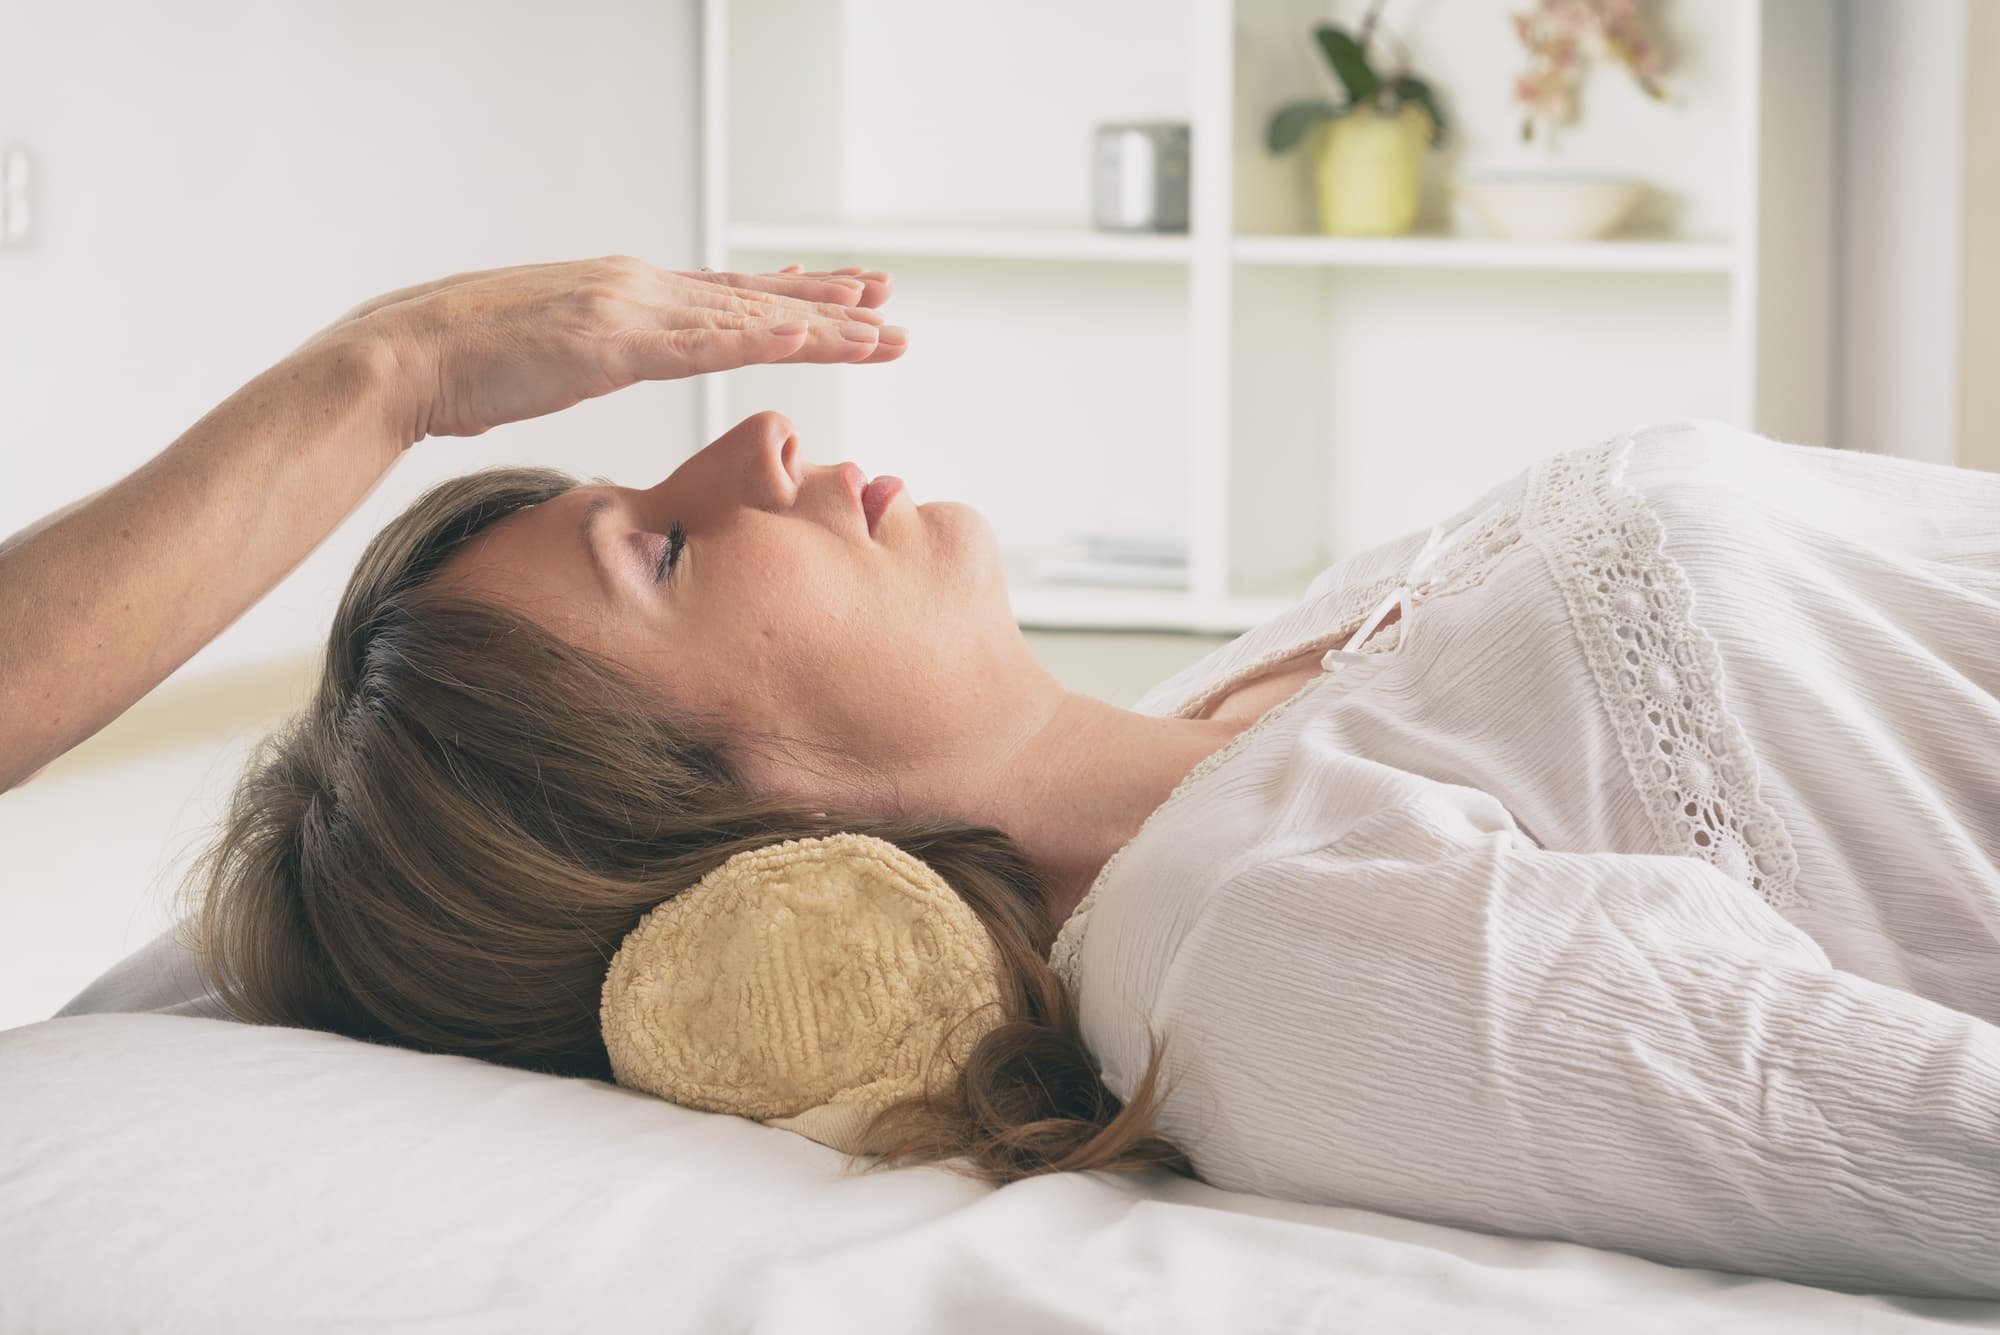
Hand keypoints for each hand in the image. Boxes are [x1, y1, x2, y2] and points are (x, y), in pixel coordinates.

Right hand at [298, 255, 904, 441]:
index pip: (725, 297)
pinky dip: (763, 336)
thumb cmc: (465, 368)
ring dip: (822, 325)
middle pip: (753, 297)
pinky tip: (811, 337)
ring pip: (748, 315)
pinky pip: (705, 341)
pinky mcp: (614, 339)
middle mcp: (639, 289)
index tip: (843, 300)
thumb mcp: (549, 363)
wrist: (406, 355)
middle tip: (893, 306)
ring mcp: (630, 308)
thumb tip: (601, 364)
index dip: (788, 299)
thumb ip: (590, 357)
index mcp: (626, 297)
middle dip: (829, 304)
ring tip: (885, 331)